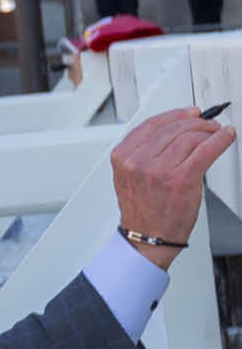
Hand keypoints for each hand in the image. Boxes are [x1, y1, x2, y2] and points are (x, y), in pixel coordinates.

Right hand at [111, 107, 236, 267]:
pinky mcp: (182, 179)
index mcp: (123, 157)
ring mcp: (159, 170)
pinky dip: (220, 140)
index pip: (151, 124)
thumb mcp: (131, 175)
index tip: (190, 112)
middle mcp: (138, 162)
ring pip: (190, 136)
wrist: (147, 236)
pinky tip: (226, 138)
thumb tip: (176, 129)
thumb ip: (145, 151)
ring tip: (216, 133)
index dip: (176, 114)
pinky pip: (206, 150)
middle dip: (195, 121)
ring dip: (208, 131)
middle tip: (208, 124)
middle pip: (172, 127)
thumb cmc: (143, 209)